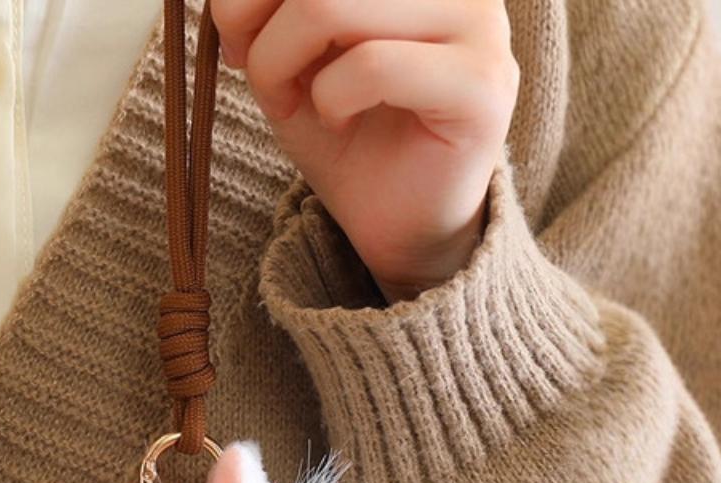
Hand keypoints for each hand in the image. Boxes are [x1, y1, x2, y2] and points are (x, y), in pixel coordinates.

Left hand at [214, 0, 519, 300]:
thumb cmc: (349, 136)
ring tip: (296, 103)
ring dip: (282, 64)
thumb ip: (267, 14)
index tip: (239, 38)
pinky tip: (337, 119)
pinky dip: (330, 99)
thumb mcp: (290, 60)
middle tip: (262, 78)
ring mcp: (478, 22)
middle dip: (261, 27)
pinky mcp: (482, 82)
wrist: (398, 223)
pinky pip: (371, 66)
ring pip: (332, 5)